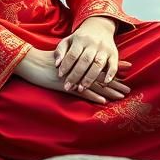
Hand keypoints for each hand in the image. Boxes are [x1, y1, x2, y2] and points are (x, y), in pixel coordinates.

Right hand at [15, 45, 132, 104]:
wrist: (30, 61)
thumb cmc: (46, 61)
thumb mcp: (63, 58)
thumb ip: (75, 60)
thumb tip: (86, 63)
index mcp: (80, 61)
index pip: (100, 64)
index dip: (114, 67)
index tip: (129, 68)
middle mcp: (79, 68)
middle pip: (100, 76)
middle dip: (115, 83)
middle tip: (128, 89)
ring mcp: (73, 76)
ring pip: (94, 84)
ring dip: (109, 91)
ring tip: (121, 96)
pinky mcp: (66, 84)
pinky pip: (81, 91)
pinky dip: (93, 96)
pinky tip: (102, 100)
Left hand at [55, 17, 129, 97]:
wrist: (99, 27)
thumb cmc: (80, 38)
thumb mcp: (68, 40)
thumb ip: (60, 51)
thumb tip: (56, 65)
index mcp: (80, 39)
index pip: (73, 54)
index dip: (66, 66)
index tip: (60, 76)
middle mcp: (93, 43)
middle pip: (85, 61)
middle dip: (76, 75)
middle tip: (69, 87)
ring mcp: (104, 49)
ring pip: (98, 64)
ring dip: (90, 78)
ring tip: (82, 88)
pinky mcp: (114, 54)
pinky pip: (113, 65)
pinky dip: (110, 74)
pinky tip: (104, 83)